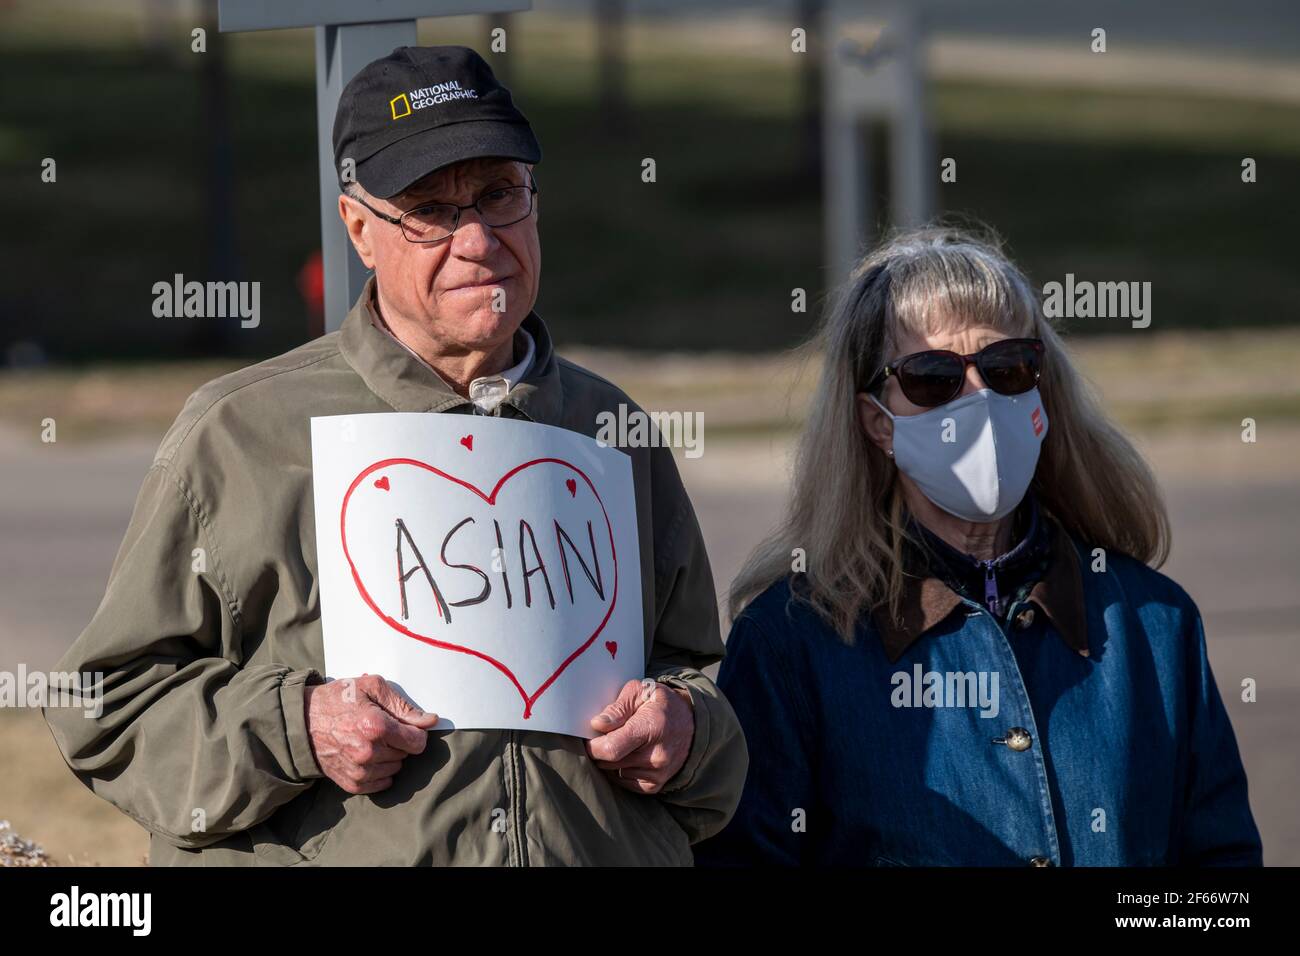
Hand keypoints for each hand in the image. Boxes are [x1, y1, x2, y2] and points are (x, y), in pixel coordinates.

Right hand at [304, 673, 438, 794]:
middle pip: (405, 755)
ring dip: (389, 756)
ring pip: (395, 769)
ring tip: (369, 740)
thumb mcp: (371, 687)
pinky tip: (367, 755)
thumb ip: (403, 706)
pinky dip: (379, 771)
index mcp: (375, 726)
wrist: (301, 722)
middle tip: (379, 728)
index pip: (417, 742)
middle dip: (398, 742)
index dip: (415, 732)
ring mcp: (359, 770)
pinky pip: (381, 783)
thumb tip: (430, 721)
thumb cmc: (338, 699)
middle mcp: (368, 752)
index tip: (404, 725)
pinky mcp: (351, 783)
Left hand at [586, 678, 694, 793]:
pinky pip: (625, 783)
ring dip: (610, 761)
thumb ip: (618, 707)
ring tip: (619, 744)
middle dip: (600, 751)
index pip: (611, 748)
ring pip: (615, 773)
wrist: (691, 722)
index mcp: (651, 727)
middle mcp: (657, 754)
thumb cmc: (660, 704)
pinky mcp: (655, 785)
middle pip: (610, 762)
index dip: (593, 746)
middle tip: (604, 737)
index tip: (588, 738)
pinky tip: (626, 756)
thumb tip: (597, 724)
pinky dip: (620, 771)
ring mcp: (658, 772)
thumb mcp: (641, 692)